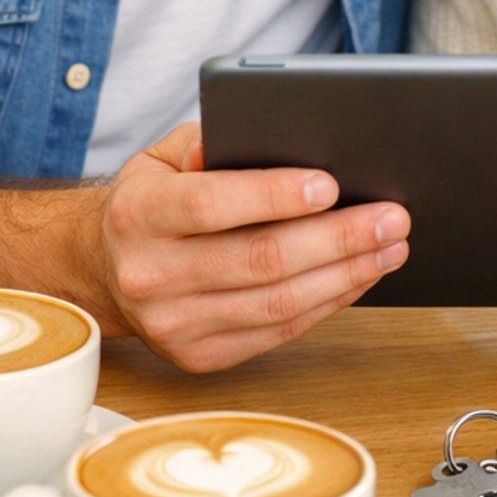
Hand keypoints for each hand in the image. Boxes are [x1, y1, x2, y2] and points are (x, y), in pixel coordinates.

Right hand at [100, 124, 407, 371]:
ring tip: (390, 247)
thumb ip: (208, 142)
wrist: (105, 270)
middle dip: (337, 238)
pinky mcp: (199, 356)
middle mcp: (150, 275)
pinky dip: (328, 303)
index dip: (274, 196)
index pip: (211, 205)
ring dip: (345, 274)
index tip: (331, 184)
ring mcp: (174, 324)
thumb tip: (271, 139)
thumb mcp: (161, 157)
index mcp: (138, 215)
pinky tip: (360, 277)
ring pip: (277, 303)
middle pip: (259, 260)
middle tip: (391, 217)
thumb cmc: (151, 202)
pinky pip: (278, 331)